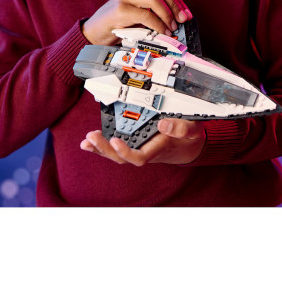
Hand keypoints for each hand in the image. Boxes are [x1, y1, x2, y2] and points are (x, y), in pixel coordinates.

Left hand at [80, 118, 205, 164]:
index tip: (116, 140)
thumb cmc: (189, 137)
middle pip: (122, 157)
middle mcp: (146, 151)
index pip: (140, 157)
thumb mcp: (193, 129)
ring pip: (116, 155)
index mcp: (158, 148)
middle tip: (93, 137)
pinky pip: (116, 149)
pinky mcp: (134, 144)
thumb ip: (182, 127)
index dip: (126, 152)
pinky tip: (89, 143)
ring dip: (100, 148)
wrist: (188, 146)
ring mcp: (138, 148)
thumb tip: (162, 124)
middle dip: (105, 149)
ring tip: (87, 140)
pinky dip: (101, 146)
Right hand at [81, 0, 192, 45]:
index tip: (186, 14)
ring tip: (172, 28)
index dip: (178, 0)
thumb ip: (153, 12)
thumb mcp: (137, 14)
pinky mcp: (120, 10)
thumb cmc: (116, 24)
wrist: (92, 32)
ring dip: (168, 15)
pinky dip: (158, 25)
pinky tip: (162, 31)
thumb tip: (177, 19)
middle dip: (176, 5)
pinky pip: (146, 15)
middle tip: (182, 20)